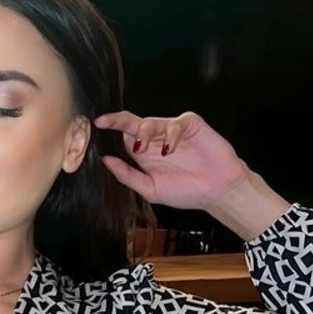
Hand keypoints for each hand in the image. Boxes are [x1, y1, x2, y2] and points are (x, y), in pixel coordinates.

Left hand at [95, 110, 249, 211]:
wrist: (216, 192)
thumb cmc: (186, 191)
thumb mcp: (150, 189)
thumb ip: (128, 175)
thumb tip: (106, 161)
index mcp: (144, 153)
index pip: (123, 136)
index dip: (111, 128)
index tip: (96, 124)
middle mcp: (156, 139)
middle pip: (133, 123)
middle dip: (118, 121)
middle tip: (106, 123)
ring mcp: (173, 130)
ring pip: (151, 121)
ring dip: (143, 132)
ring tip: (142, 149)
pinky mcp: (191, 125)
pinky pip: (176, 123)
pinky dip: (170, 134)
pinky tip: (169, 149)